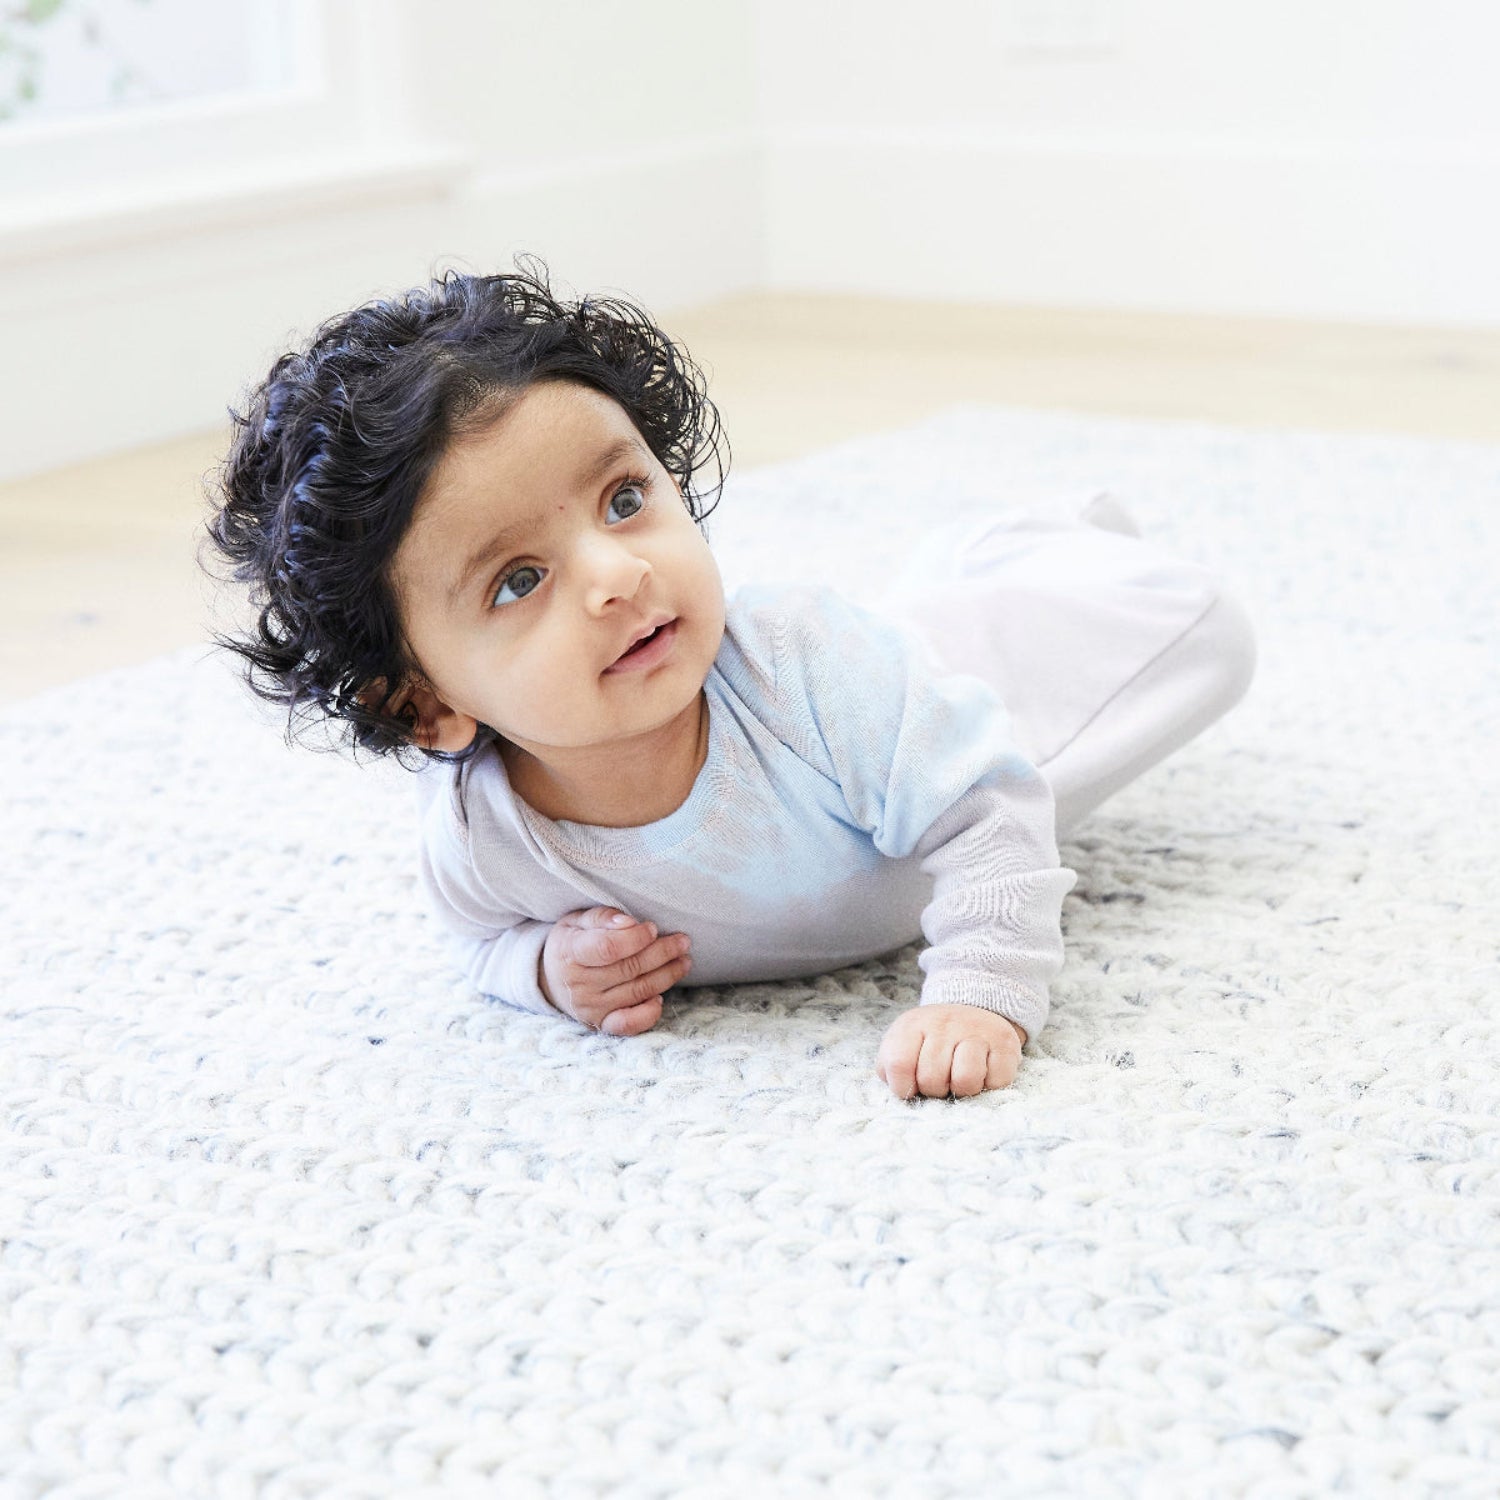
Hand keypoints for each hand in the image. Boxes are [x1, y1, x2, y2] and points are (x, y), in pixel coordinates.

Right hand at [539, 906, 692, 1036]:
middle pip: (630, 968)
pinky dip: (649, 1013)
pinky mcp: (601, 1023)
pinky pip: (629, 1024)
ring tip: (684, 960)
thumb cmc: (572, 942)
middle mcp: (579, 984)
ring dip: (667, 976)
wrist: (551, 977)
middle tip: (683, 941)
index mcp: (570, 952)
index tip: (653, 927)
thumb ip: (602, 917)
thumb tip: (629, 922)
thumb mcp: (578, 920)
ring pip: (637, 991)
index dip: (635, 938)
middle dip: (662, 953)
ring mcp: (590, 1007)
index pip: (607, 948)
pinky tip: (661, 996)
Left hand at [875, 1003, 1025, 1099]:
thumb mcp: (902, 1045)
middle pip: (931, 1079)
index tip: (911, 1086)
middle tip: (941, 1079)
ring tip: (960, 1077)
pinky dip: (989, 1085)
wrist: (974, 1009)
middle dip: (935, 1090)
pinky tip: (984, 1070)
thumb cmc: (932, 1040)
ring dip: (963, 1089)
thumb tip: (903, 1090)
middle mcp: (943, 1023)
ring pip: (965, 1080)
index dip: (903, 1087)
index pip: (899, 1064)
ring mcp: (976, 1030)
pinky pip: (996, 1082)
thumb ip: (891, 1068)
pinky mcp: (1005, 1043)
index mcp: (912, 1025)